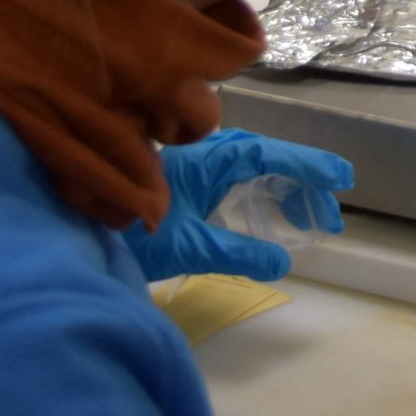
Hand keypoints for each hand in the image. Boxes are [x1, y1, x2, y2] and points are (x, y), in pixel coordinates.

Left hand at [119, 129, 352, 282]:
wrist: (72, 228)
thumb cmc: (130, 232)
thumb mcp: (189, 248)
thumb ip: (239, 254)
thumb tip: (284, 263)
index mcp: (211, 159)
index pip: (272, 155)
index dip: (310, 166)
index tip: (343, 179)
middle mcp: (207, 152)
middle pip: (269, 158)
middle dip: (304, 185)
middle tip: (330, 218)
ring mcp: (195, 163)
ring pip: (254, 167)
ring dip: (285, 189)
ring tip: (309, 220)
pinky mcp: (185, 178)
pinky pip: (237, 175)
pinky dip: (262, 190)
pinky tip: (266, 212)